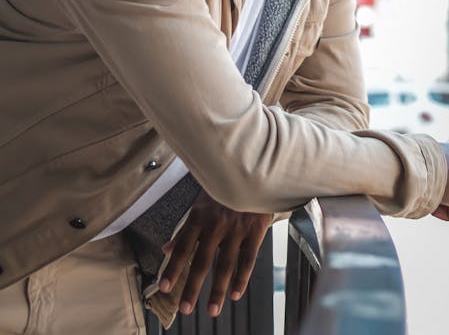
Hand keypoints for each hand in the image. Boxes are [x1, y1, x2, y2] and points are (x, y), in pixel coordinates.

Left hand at [159, 190, 272, 316]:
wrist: (254, 167)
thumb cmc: (224, 184)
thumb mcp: (201, 200)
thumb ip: (185, 227)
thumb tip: (165, 248)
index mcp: (200, 215)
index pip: (182, 246)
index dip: (173, 268)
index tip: (164, 287)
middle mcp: (216, 223)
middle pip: (202, 260)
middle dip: (192, 286)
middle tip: (185, 309)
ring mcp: (236, 227)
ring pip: (225, 264)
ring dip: (217, 289)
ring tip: (211, 310)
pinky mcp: (256, 228)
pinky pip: (248, 258)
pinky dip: (242, 278)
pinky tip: (235, 294)